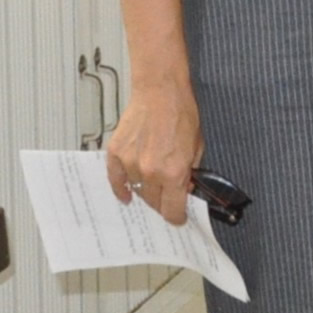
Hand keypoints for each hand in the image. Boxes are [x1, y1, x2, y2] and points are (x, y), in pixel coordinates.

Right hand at [106, 83, 202, 226]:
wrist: (161, 93)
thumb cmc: (182, 115)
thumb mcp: (197, 147)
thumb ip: (190, 171)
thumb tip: (184, 188)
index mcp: (174, 172)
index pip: (172, 209)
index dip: (176, 217)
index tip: (178, 219)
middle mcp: (150, 172)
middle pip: (153, 202)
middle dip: (162, 203)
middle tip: (167, 200)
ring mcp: (130, 163)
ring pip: (136, 190)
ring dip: (145, 190)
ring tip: (152, 186)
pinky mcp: (116, 154)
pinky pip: (115, 180)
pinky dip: (120, 189)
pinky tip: (125, 195)